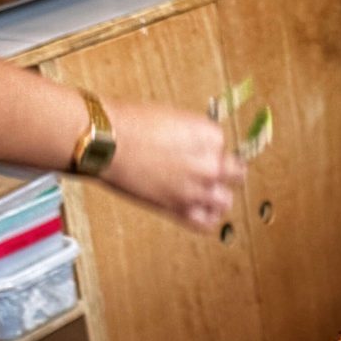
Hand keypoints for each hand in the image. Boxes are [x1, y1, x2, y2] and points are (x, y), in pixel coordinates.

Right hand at [104, 100, 246, 234]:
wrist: (105, 142)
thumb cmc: (129, 124)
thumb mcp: (172, 118)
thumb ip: (192, 136)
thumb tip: (198, 147)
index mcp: (210, 135)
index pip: (224, 145)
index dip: (209, 148)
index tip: (196, 150)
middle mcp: (210, 164)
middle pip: (236, 174)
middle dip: (223, 172)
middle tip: (206, 170)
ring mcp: (197, 189)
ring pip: (225, 201)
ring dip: (216, 196)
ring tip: (202, 192)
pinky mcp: (180, 209)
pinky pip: (208, 223)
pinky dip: (206, 218)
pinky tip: (199, 210)